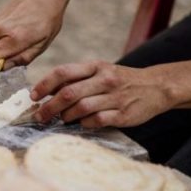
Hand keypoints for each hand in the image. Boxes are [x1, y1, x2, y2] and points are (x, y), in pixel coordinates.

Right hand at [0, 0, 70, 66]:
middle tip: (23, 47)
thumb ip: (21, 58)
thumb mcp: (41, 45)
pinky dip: (5, 37)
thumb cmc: (48, 20)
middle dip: (4, 56)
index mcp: (12, 38)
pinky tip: (19, 28)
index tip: (10, 64)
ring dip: (5, 46)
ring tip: (23, 36)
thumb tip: (3, 67)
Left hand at [31, 61, 176, 127]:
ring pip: (81, 108)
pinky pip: (96, 120)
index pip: (64, 72)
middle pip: (69, 93)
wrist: (156, 87)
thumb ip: (77, 79)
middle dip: (49, 106)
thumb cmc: (121, 80)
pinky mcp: (123, 115)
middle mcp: (105, 79)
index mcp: (96, 66)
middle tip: (40, 116)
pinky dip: (84, 124)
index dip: (45, 84)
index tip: (34, 96)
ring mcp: (115, 97)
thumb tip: (47, 91)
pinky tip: (82, 123)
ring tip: (62, 119)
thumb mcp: (100, 71)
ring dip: (66, 117)